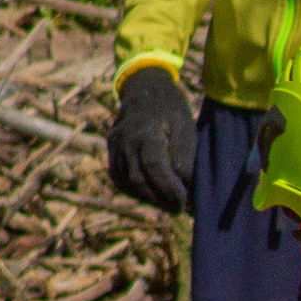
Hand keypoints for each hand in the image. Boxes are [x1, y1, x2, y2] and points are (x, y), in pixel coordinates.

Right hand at [108, 64, 197, 212]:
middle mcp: (124, 141)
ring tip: (170, 205)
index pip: (154, 167)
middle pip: (139, 179)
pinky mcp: (111, 153)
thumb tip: (189, 187)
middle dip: (161, 199)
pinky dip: (136, 192)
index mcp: (144, 131)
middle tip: (181, 209)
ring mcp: (114, 147)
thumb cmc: (171, 110)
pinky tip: (153, 197)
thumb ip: (185, 156)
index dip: (169, 188)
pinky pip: (120, 180)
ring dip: (149, 199)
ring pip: (128, 183)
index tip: (185, 202)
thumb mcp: (185, 126)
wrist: (145, 91)